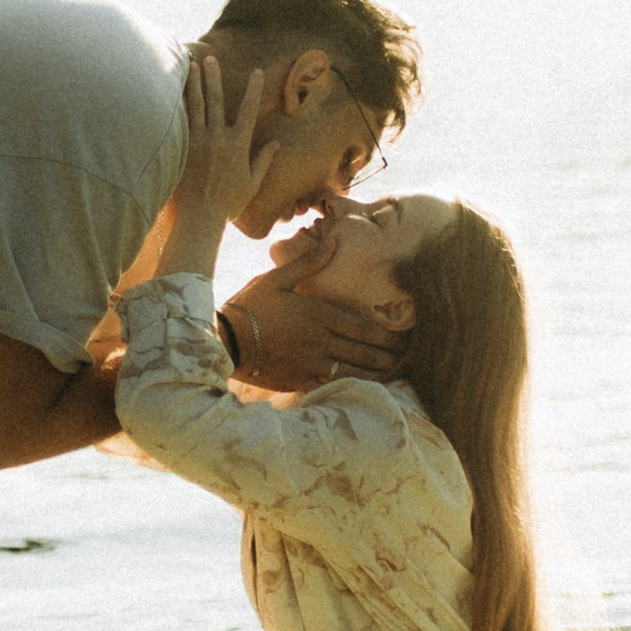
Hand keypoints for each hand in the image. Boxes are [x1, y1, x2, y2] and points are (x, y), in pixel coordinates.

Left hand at [166, 51, 277, 271]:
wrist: (200, 217)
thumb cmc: (228, 203)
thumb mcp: (252, 182)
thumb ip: (263, 160)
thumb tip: (276, 144)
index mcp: (238, 146)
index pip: (248, 111)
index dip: (254, 90)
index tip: (257, 72)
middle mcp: (218, 139)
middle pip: (216, 101)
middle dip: (214, 78)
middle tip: (211, 59)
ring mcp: (198, 143)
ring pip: (196, 107)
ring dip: (194, 84)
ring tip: (191, 66)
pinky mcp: (183, 149)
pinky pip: (181, 121)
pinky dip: (179, 104)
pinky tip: (175, 91)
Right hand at [224, 264, 405, 387]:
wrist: (225, 340)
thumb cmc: (250, 306)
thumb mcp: (278, 279)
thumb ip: (309, 263)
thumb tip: (334, 239)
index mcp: (318, 315)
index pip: (363, 328)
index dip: (386, 336)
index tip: (403, 339)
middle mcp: (320, 341)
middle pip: (364, 352)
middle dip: (388, 356)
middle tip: (405, 358)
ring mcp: (311, 364)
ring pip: (352, 372)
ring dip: (375, 375)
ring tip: (392, 374)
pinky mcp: (299, 381)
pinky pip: (331, 387)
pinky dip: (348, 388)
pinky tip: (362, 390)